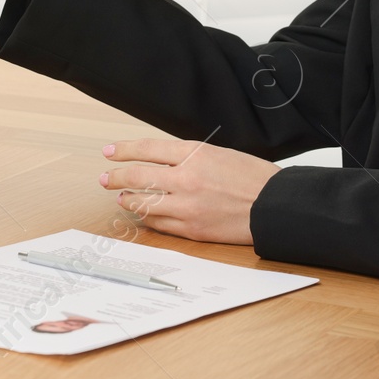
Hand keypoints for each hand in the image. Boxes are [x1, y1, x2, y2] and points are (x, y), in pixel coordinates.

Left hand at [101, 138, 281, 245]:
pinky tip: (142, 214)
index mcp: (195, 154)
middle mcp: (187, 178)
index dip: (124, 150)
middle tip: (104, 177)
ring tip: (120, 196)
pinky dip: (147, 218)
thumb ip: (188, 157)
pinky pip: (159, 224)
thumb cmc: (252, 177)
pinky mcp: (192, 229)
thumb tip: (158, 161)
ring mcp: (187, 206)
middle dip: (116, 176)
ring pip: (143, 203)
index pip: (147, 149)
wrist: (274, 206)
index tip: (109, 152)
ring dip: (128, 199)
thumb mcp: (219, 153)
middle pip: (138, 176)